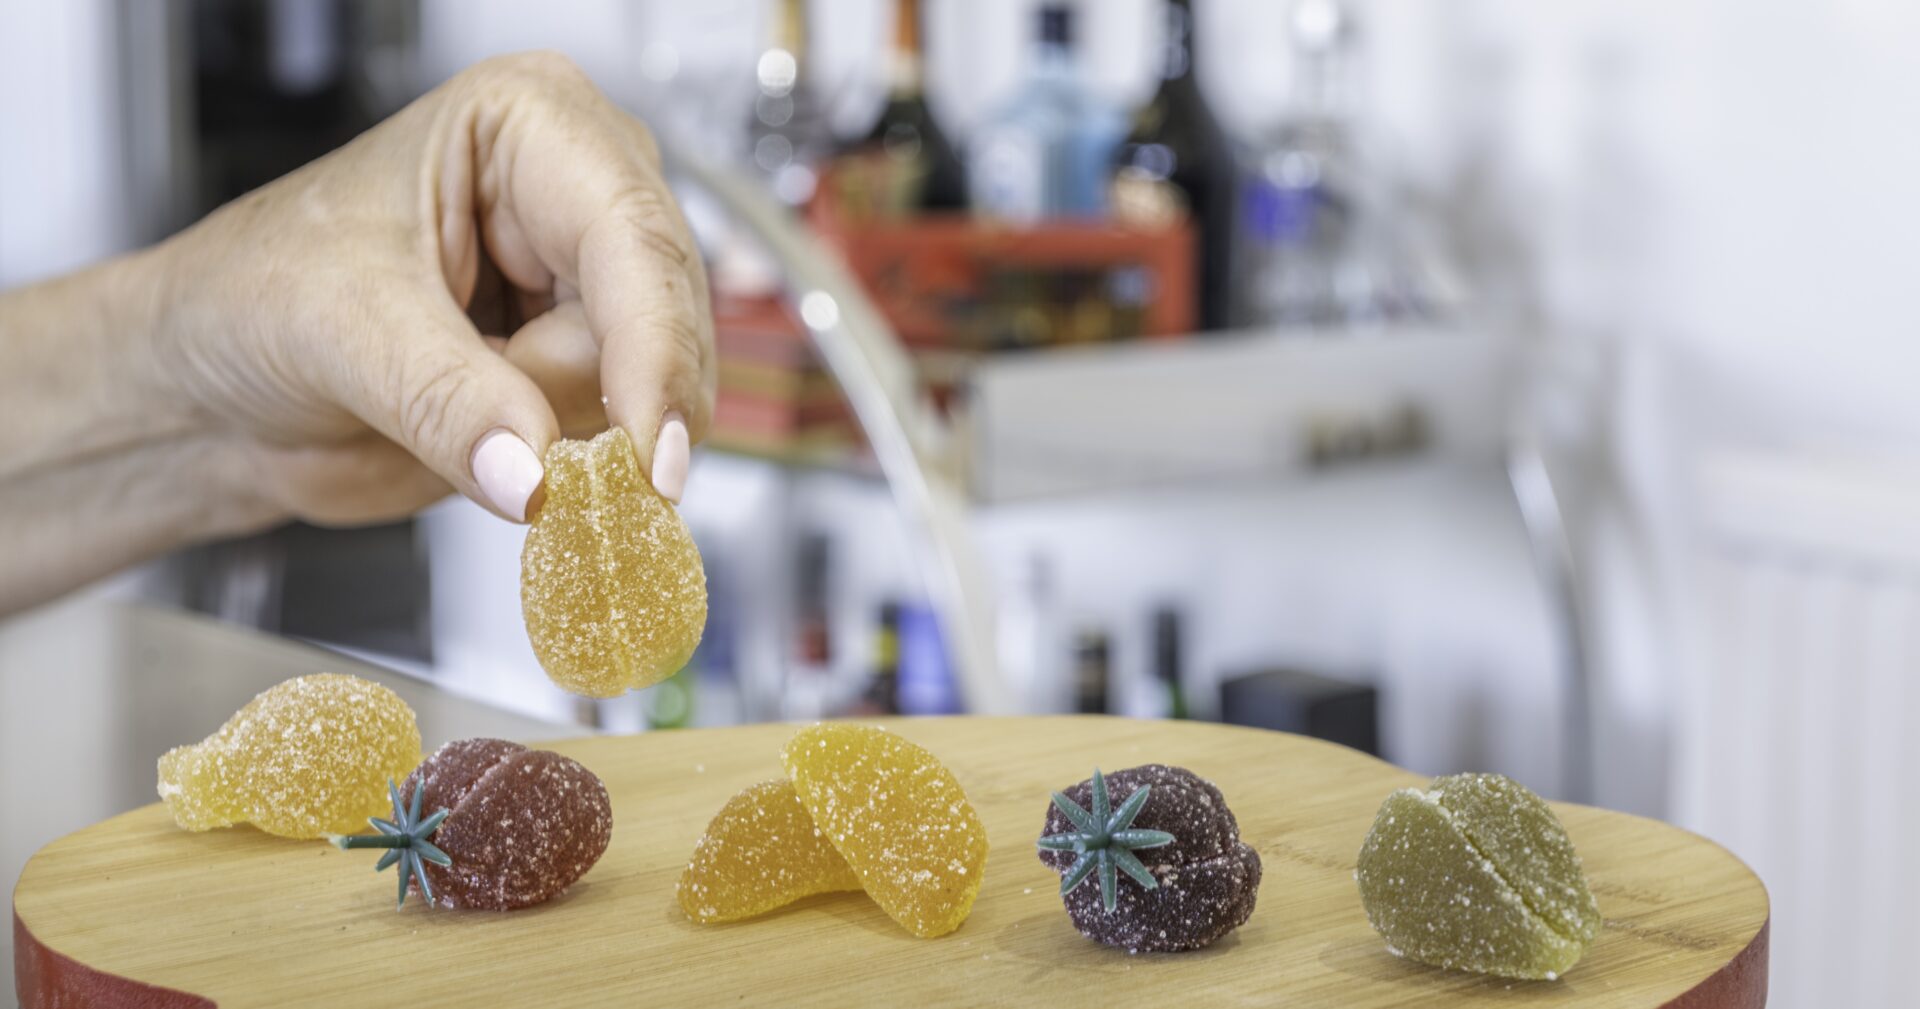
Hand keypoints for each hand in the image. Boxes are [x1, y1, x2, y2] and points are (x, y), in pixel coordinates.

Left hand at [153, 51, 714, 523]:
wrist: (216, 391)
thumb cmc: (252, 300)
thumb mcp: (339, 331)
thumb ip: (447, 402)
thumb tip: (537, 475)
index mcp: (527, 126)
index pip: (631, 235)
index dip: (655, 347)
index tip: (651, 450)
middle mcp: (579, 196)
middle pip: (660, 316)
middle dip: (593, 399)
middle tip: (532, 467)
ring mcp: (587, 288)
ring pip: (646, 387)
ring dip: (562, 434)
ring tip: (452, 416)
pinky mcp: (584, 369)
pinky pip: (624, 437)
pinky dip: (569, 467)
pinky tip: (494, 451)